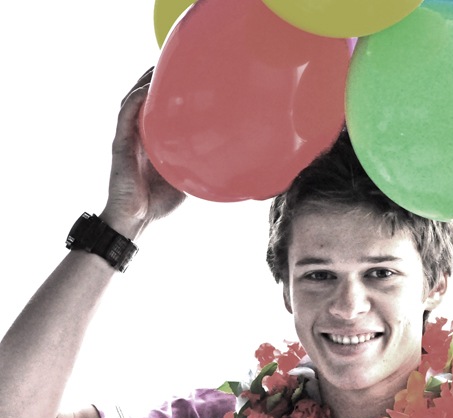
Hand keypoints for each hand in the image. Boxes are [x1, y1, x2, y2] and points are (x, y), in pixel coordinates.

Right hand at [102, 68, 185, 238]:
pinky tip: (144, 91)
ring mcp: (128, 139)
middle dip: (154, 78)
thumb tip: (231, 161)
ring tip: (156, 66)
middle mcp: (138, 134)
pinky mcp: (120, 147)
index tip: (185, 72)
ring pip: (132, 102)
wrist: (135, 221)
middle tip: (171, 59)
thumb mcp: (186, 178)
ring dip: (143, 83)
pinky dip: (134, 103)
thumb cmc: (158, 202)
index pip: (158, 108)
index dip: (168, 90)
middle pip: (144, 98)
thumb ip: (200, 164)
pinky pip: (125, 119)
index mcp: (153, 140)